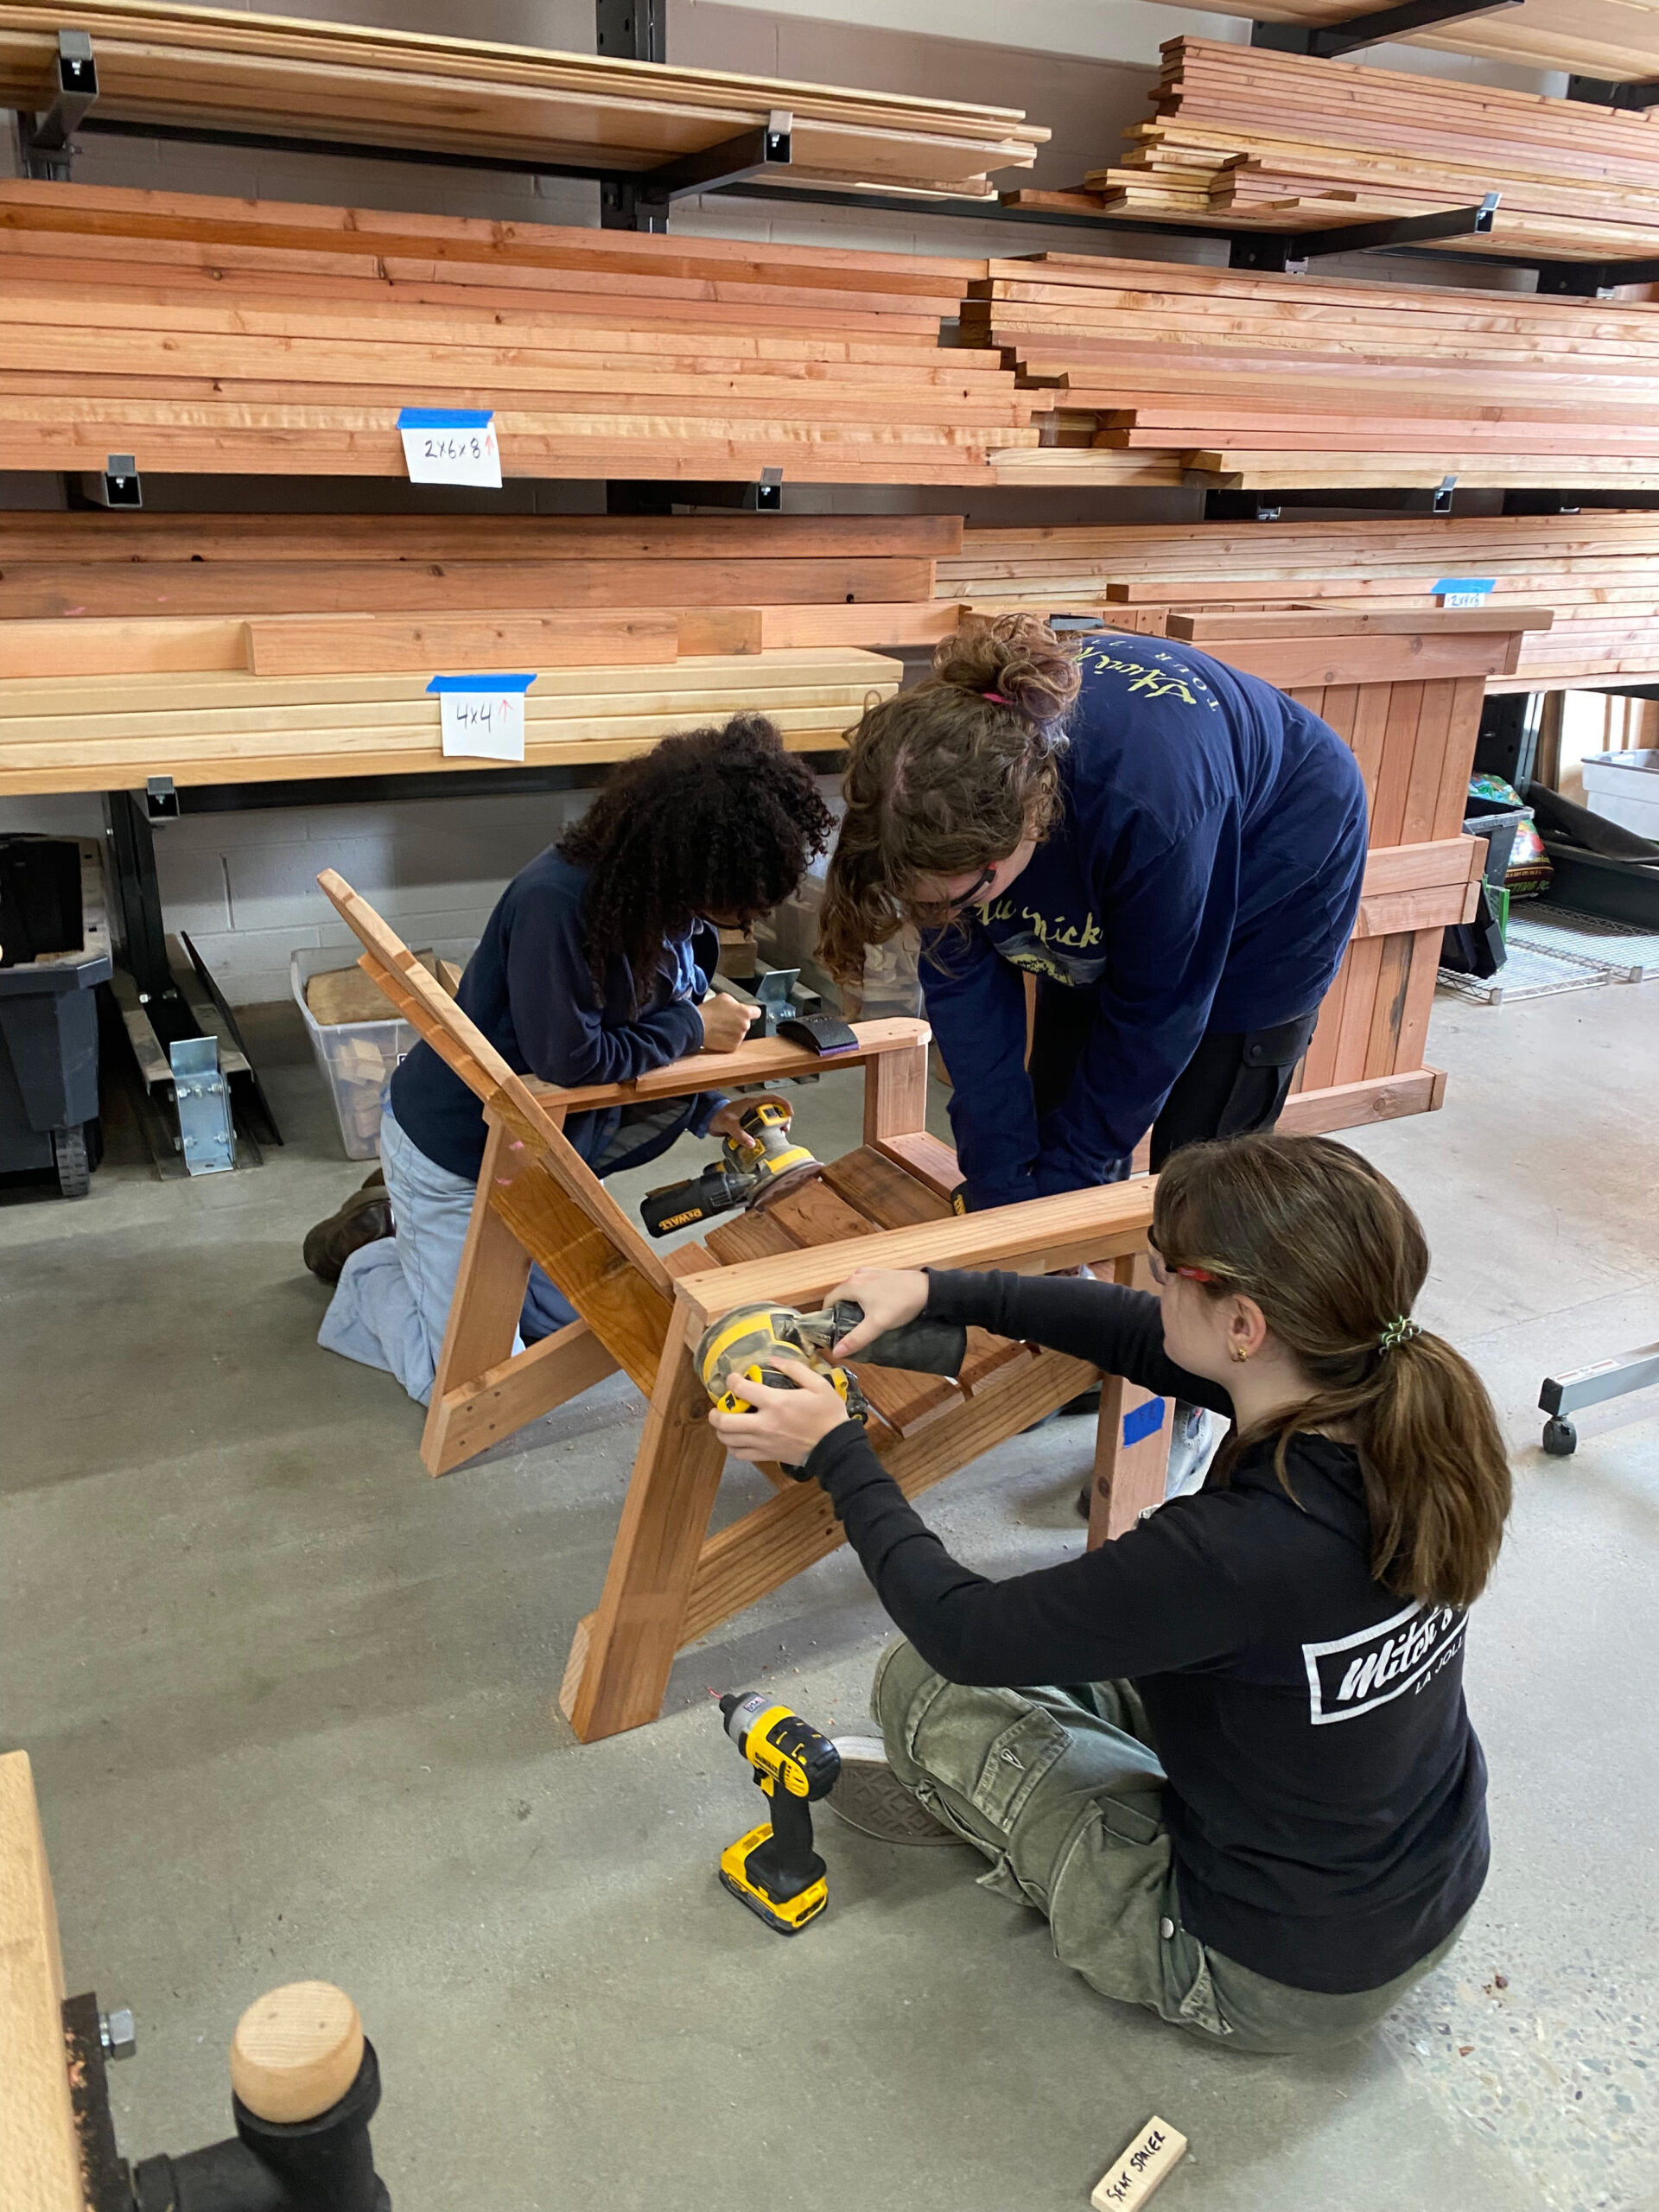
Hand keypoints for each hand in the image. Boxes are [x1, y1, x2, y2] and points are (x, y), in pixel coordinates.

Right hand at [698, 992, 759, 1054]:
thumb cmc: (708, 1011)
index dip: (752, 1012)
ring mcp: (739, 1038)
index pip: (757, 1012)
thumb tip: (738, 1006)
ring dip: (733, 1032)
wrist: (697, 1025)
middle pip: (746, 1024)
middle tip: (726, 1020)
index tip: (748, 1013)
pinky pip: (733, 1043)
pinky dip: (727, 1040)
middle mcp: (745, 1026)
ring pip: (739, 1034)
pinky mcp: (732, 1047)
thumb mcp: (724, 997)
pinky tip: (719, 1035)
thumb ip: (736, 1003)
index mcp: (745, 1013)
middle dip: (738, 1022)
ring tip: (720, 1027)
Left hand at [705, 1093, 789, 1144]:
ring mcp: (752, 1116)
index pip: (772, 1099)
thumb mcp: (728, 1124)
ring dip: (776, 1127)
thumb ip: (739, 1133)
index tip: (789, 1114)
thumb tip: (751, 1143)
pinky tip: (767, 1140)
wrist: (709, 1118)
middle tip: (784, 1129)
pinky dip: (767, 1133)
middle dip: (783, 1119)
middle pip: (775, 1110)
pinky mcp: (750, 1124)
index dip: (783, 1104)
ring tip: (778, 1135)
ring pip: (770, 1119)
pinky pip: (762, 1127)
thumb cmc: (718, 1115)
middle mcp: (754, 1108)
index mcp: (751, 1103)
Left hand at [708, 1356, 850, 1465]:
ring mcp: (763, 1442)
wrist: (835, 1446)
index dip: (732, 1381)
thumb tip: (773, 1359)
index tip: (733, 1379)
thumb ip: (794, 1369)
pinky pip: (740, 1454)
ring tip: (726, 1422)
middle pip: (725, 1422)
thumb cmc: (828, 1414)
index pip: (741, 1389)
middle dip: (716, 1413)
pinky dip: (733, 1446)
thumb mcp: (818, 1384)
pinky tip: (738, 1439)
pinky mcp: (767, 1455)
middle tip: (719, 1407)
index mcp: (776, 1403)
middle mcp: (764, 1424)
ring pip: (728, 1440)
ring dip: (722, 1430)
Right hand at [824, 1268, 929, 1358]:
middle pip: (840, 1294)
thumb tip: (836, 1352)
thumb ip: (856, 1339)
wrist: (927, 1289)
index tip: (830, 1329)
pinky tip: (873, 1308)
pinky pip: (864, 1286)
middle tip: (845, 1328)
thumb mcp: (877, 1325)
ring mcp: (870, 1272)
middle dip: (840, 1310)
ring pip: (853, 1290)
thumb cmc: (901, 1304)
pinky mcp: (880, 1274)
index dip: (827, 1315)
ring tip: (859, 1320)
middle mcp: (857, 1275)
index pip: (829, 1300)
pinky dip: (863, 1297)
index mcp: (852, 1284)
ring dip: (852, 1303)